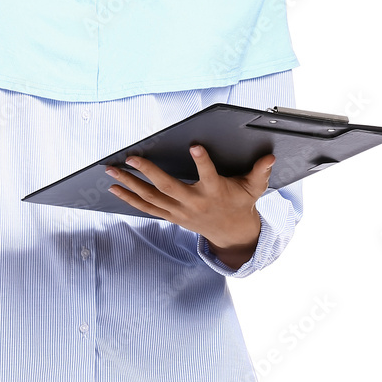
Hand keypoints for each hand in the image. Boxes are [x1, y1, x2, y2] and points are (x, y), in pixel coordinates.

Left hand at [105, 145, 274, 251]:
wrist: (232, 235)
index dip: (202, 162)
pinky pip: (147, 208)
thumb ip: (260, 172)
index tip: (195, 146)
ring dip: (130, 184)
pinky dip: (130, 199)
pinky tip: (115, 188)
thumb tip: (270, 157)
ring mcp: (180, 212)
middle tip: (131, 158)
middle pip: (168, 187)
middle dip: (148, 172)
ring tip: (112, 171)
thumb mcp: (254, 189)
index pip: (209, 176)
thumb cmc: (241, 204)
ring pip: (151, 198)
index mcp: (215, 192)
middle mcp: (194, 203)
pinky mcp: (171, 216)